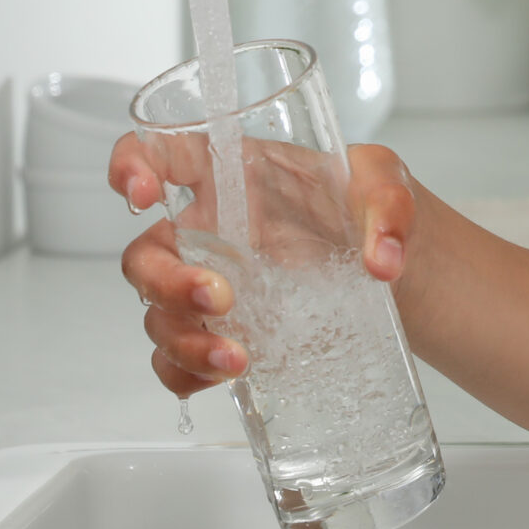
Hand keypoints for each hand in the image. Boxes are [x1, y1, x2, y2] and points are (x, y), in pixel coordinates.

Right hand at [108, 134, 419, 396]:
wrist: (396, 271)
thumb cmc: (369, 212)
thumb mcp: (387, 185)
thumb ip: (388, 207)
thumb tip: (382, 259)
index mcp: (234, 175)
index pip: (162, 151)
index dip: (133, 163)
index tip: (142, 192)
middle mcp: (211, 229)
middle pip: (147, 253)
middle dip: (166, 281)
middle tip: (219, 297)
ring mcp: (212, 283)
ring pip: (156, 313)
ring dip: (183, 340)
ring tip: (236, 359)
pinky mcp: (225, 330)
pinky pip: (176, 358)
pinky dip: (187, 373)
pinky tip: (226, 376)